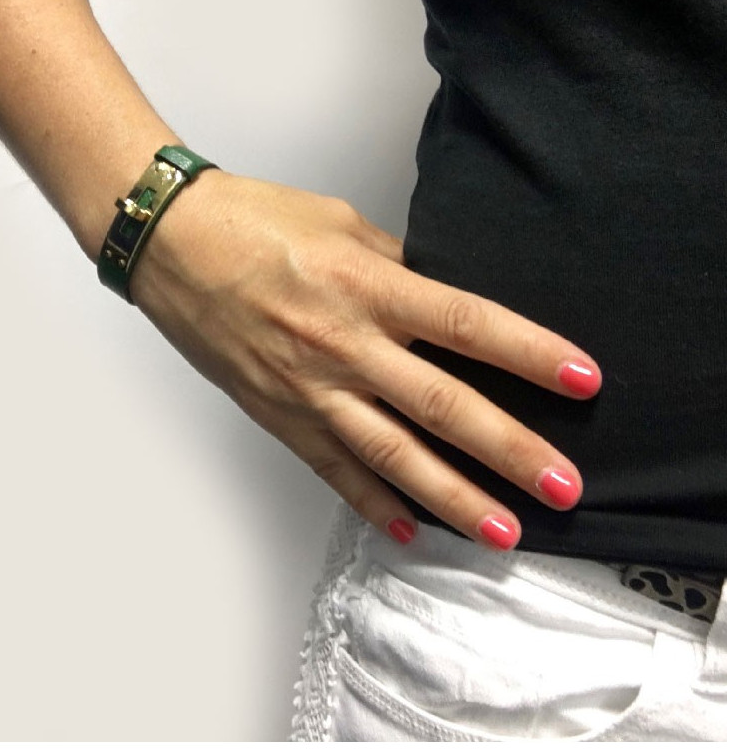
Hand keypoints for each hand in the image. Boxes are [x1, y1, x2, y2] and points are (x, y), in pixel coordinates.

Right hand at [129, 171, 600, 548]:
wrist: (170, 245)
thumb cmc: (254, 222)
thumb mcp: (344, 226)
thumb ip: (401, 270)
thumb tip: (449, 305)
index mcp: (367, 286)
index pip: (468, 324)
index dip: (531, 353)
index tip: (583, 379)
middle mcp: (343, 344)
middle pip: (442, 404)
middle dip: (509, 449)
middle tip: (562, 485)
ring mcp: (309, 388)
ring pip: (393, 454)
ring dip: (453, 497)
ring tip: (504, 532)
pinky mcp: (279, 415)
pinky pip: (333, 469)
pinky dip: (372, 502)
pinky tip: (410, 531)